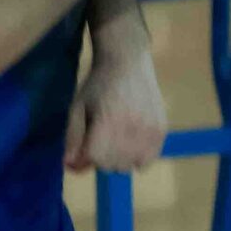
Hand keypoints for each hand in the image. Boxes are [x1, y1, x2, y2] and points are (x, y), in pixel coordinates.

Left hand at [65, 29, 168, 172]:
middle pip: (113, 166)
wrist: (127, 63)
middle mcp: (131, 128)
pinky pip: (148, 160)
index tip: (87, 144)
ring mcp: (149, 130)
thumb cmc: (98, 85)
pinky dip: (138, 158)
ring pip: (131, 166)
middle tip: (102, 139)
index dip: (88, 155)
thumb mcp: (77, 108)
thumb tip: (69, 167)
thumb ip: (73, 138)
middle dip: (102, 158)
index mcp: (107, 122)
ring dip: (120, 160)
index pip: (97, 159)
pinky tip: (132, 143)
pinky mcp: (161, 130)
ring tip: (117, 141)